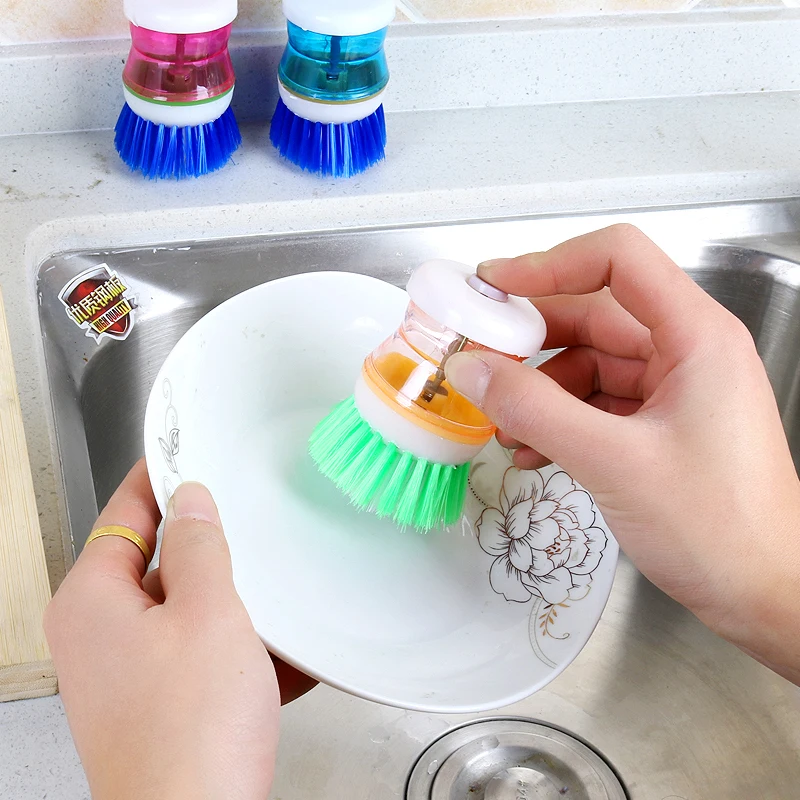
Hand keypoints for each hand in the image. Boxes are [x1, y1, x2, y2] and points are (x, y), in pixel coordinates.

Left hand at [45, 461, 312, 799]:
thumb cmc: (190, 734)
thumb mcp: (209, 613)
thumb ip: (200, 545)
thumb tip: (192, 500)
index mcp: (92, 601)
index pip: (125, 512)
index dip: (159, 476)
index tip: (185, 450)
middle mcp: (99, 635)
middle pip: (159, 562)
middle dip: (211, 551)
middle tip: (250, 527)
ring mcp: (128, 672)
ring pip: (188, 609)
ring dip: (234, 605)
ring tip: (276, 603)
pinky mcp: (158, 701)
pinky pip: (200, 653)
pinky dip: (237, 649)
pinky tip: (281, 656)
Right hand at [445, 224, 799, 682]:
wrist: (766, 597)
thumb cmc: (721, 531)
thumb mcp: (613, 461)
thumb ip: (535, 409)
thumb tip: (473, 370)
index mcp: (697, 336)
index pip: (618, 259)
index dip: (550, 263)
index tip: (494, 286)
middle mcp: (687, 353)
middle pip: (592, 314)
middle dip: (530, 339)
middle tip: (478, 358)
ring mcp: (673, 391)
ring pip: (588, 364)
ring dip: (538, 390)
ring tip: (502, 423)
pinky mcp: (659, 427)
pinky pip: (595, 404)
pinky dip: (557, 420)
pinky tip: (530, 450)